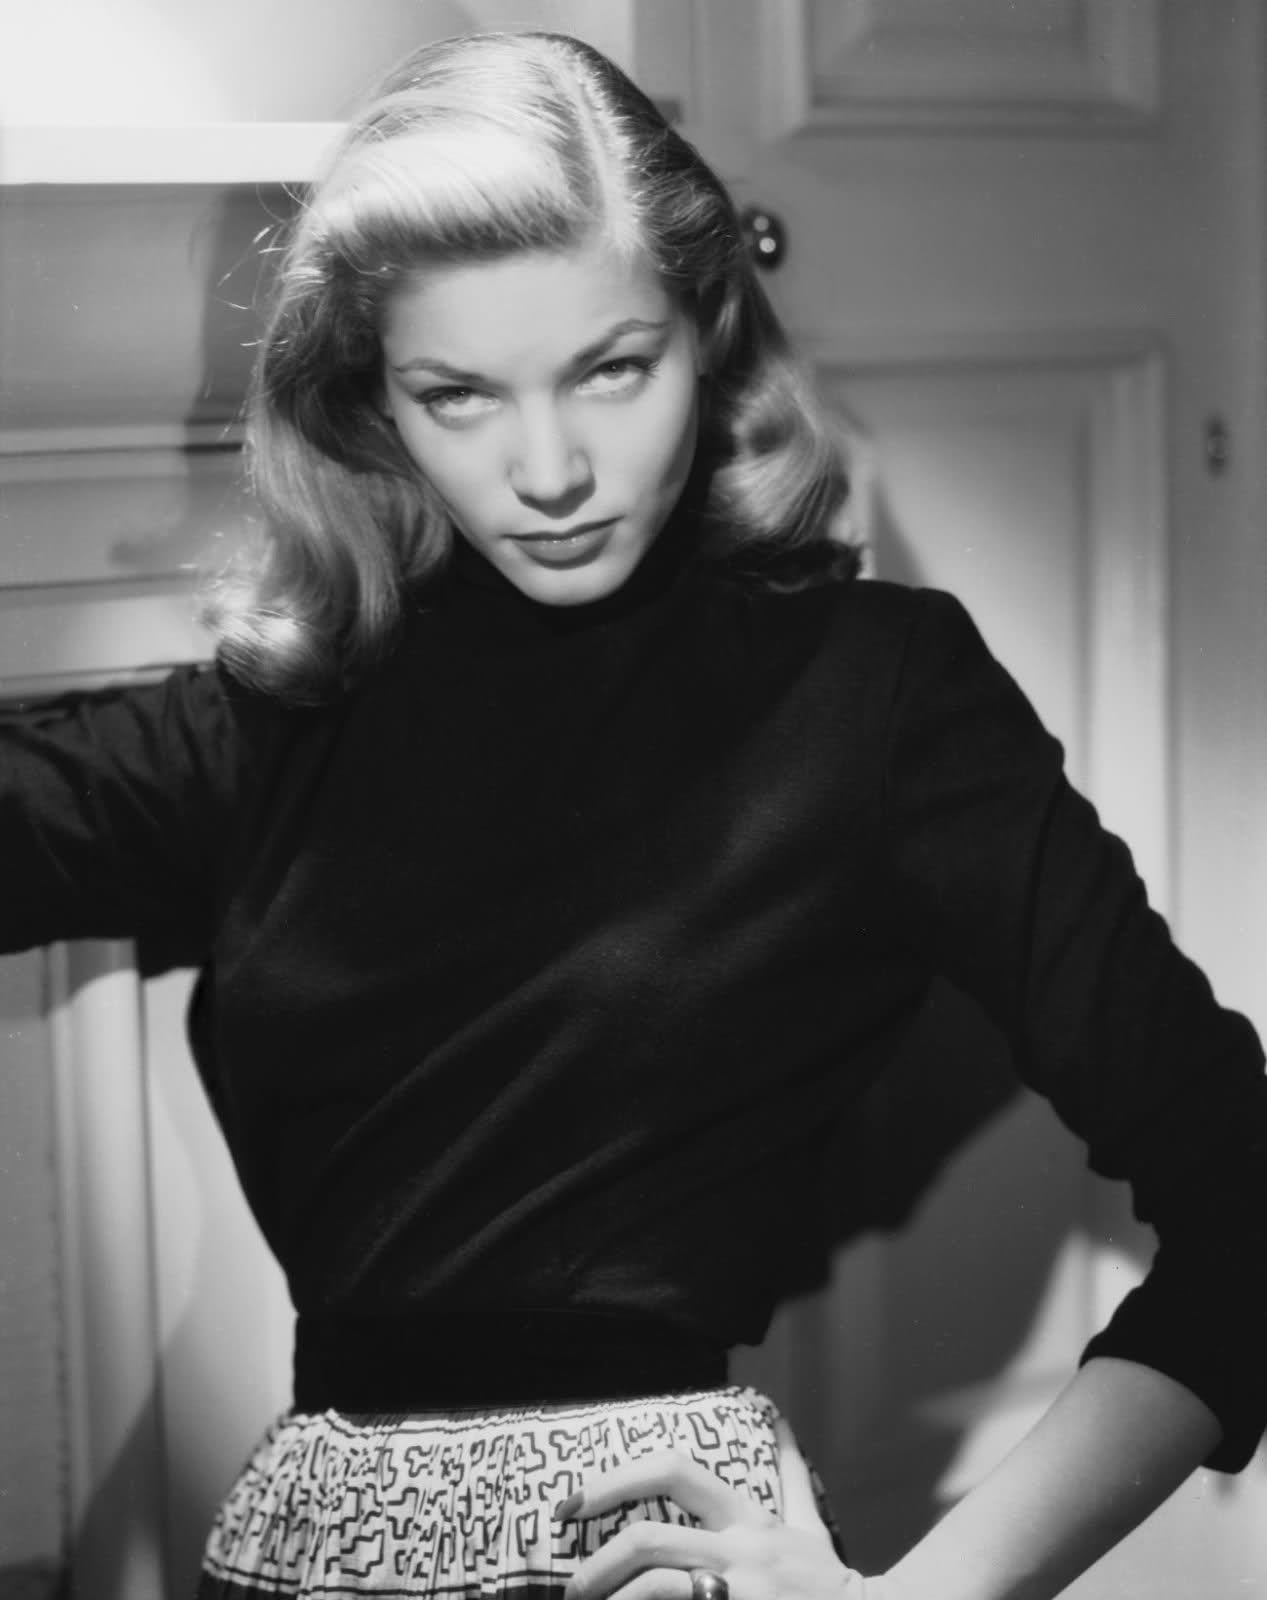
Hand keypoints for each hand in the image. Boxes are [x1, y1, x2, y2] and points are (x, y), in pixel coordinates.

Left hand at [557, 1418, 903, 1599]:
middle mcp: (740, 1552)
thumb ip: (790, 1476)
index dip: (615, 1480)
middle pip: (650, 1539)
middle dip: (598, 1562)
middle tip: (572, 1585)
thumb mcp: (809, 1525)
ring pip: (658, 1588)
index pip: (673, 1471)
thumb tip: (779, 1421)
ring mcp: (741, 1594)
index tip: (572, 1503)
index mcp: (746, 1518)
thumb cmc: (828, 1583)